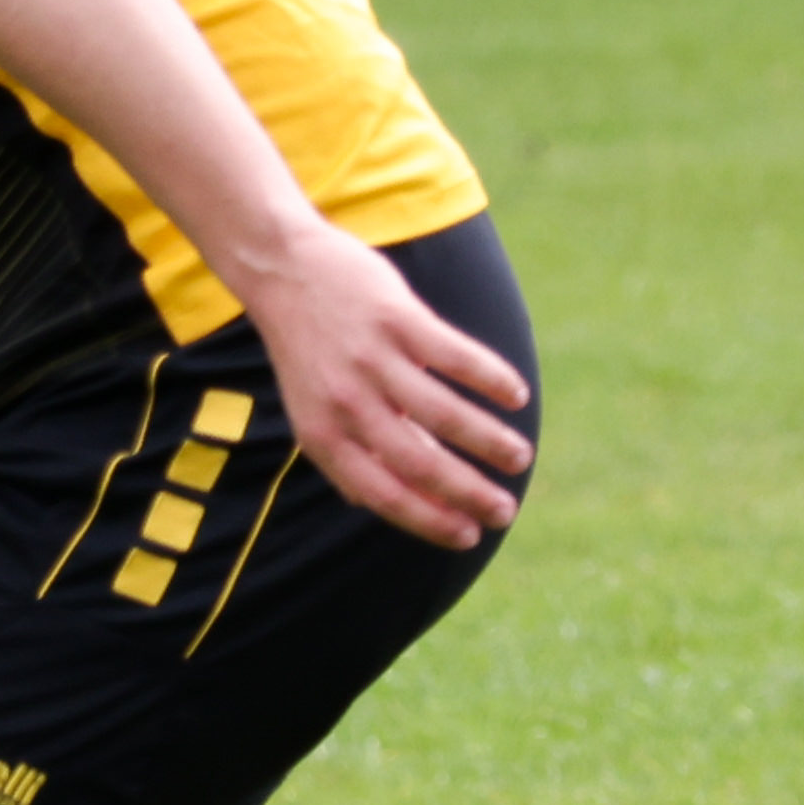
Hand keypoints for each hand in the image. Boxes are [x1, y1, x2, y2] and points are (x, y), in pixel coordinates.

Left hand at [220, 227, 536, 547]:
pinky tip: (517, 397)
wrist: (283, 269)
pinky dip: (491, 380)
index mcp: (323, 435)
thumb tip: (398, 503)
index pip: (384, 493)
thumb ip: (354, 452)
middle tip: (506, 511)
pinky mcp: (398, 319)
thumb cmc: (308, 348)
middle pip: (420, 462)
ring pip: (445, 413)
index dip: (430, 520)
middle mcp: (346, 403)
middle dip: (470, 493)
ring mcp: (372, 359)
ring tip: (520, 457)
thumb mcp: (314, 408)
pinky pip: (456, 357)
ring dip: (490, 441)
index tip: (469, 536)